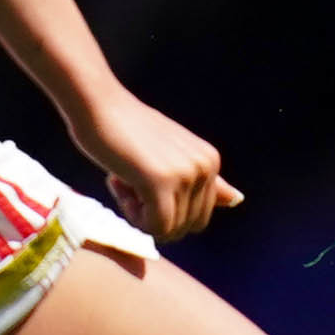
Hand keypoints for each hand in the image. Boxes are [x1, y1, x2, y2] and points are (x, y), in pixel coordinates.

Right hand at [70, 87, 239, 242]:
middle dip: (155, 217)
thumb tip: (238, 200)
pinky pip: (156, 227)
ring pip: (168, 230)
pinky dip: (133, 216)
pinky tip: (119, 182)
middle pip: (186, 228)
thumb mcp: (172, 155)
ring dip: (139, 214)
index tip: (143, 179)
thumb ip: (203, 181)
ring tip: (124, 177)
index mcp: (211, 161)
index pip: (199, 217)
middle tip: (130, 181)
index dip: (166, 209)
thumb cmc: (126, 129)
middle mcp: (206, 167)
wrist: (96, 103)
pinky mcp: (161, 182)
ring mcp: (186, 174)